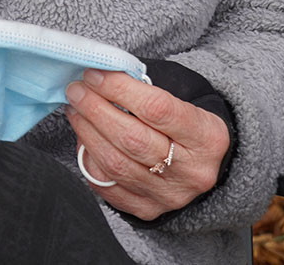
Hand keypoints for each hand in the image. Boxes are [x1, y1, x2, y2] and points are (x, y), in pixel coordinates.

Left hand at [67, 69, 228, 219]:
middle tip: (76, 90)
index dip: (119, 89)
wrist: (203, 164)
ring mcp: (170, 195)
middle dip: (96, 110)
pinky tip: (83, 139)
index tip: (94, 74)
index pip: (157, 109)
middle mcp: (193, 171)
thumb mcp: (183, 99)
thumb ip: (146, 87)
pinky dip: (90, 160)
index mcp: (208, 137)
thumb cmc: (185, 123)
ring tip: (75, 110)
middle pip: (133, 139)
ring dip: (87, 132)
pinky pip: (108, 186)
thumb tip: (100, 75)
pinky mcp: (148, 209)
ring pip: (116, 164)